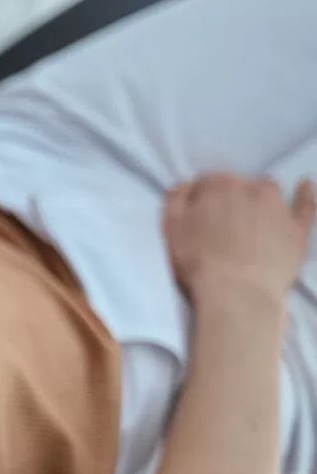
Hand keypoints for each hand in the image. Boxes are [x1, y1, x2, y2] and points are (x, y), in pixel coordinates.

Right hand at [165, 175, 314, 302]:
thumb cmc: (198, 260)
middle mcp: (251, 188)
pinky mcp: (298, 228)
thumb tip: (188, 185)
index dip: (201, 199)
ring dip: (259, 197)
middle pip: (238, 185)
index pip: (207, 182)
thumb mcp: (171, 226)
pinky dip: (305, 194)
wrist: (237, 292)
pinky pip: (306, 204)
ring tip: (251, 216)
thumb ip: (176, 198)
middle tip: (221, 225)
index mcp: (218, 185)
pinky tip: (305, 185)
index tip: (197, 217)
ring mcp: (279, 207)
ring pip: (269, 190)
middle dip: (229, 199)